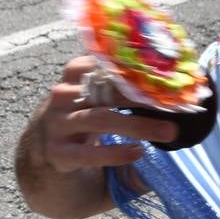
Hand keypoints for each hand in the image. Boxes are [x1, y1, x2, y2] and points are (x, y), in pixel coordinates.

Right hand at [21, 56, 177, 173]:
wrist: (43, 149)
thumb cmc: (82, 116)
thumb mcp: (95, 95)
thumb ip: (121, 85)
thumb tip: (173, 81)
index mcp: (75, 73)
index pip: (107, 65)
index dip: (138, 70)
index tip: (168, 77)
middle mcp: (63, 95)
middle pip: (107, 91)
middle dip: (144, 97)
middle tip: (176, 104)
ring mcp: (57, 123)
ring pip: (100, 119)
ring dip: (138, 125)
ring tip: (168, 132)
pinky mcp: (57, 152)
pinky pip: (88, 153)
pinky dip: (115, 153)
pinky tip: (138, 152)